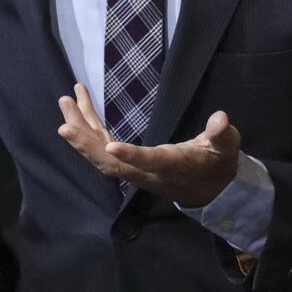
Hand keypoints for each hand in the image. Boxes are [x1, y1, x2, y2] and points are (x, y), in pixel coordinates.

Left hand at [56, 81, 241, 208]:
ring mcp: (134, 169)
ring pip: (101, 157)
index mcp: (172, 166)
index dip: (132, 157)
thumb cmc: (217, 164)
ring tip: (66, 102)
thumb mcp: (226, 148)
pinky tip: (78, 109)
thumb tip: (221, 119)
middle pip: (111, 165)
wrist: (209, 188)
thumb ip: (222, 135)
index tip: (111, 147)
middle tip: (66, 122)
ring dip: (81, 132)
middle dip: (87, 144)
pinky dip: (89, 129)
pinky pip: (103, 148)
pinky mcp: (129, 162)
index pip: (150, 163)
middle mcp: (147, 173)